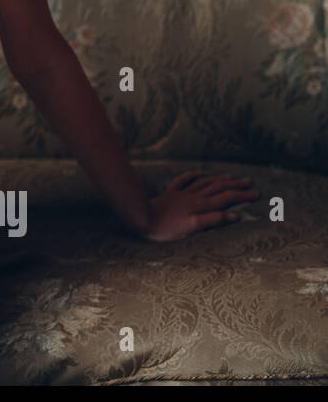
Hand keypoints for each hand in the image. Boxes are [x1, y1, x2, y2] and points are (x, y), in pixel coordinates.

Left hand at [139, 170, 260, 241]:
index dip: (243, 196)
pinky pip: (185, 180)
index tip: (258, 194)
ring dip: (220, 179)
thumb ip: (214, 220)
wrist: (142, 218)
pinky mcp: (171, 193)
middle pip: (219, 187)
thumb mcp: (192, 228)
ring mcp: (182, 193)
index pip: (227, 199)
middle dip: (236, 185)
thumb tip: (235, 216)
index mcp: (201, 206)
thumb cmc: (167, 228)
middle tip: (250, 183)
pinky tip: (201, 173)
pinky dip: (196, 175)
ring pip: (205, 182)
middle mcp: (194, 197)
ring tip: (232, 178)